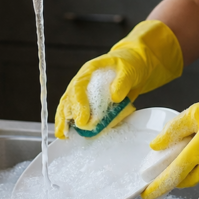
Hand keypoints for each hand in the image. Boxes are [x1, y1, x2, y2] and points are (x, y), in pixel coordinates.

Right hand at [54, 20, 182, 138]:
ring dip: (65, 120)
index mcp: (90, 71)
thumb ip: (122, 82)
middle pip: (69, 98)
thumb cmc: (131, 63)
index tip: (82, 119)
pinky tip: (68, 134)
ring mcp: (86, 92)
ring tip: (62, 134)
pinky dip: (73, 122)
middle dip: (68, 115)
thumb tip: (115, 96)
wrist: (137, 65)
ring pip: (69, 105)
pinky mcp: (91, 102)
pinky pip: (79, 112)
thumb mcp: (130, 70)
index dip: (78, 104)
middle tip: (69, 131)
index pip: (79, 86)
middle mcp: (84, 82)